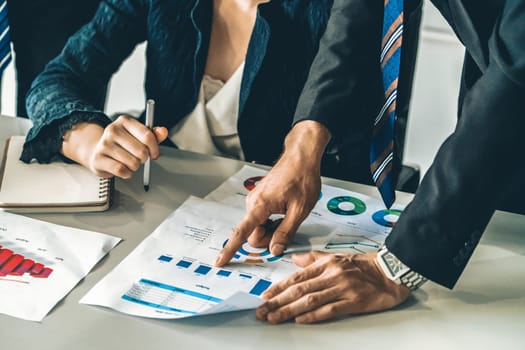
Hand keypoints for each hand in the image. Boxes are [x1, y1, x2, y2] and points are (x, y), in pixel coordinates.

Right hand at [61, 115, 167, 177]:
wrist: (98, 151)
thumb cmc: (122, 144)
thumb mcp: (138, 136)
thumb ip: (154, 135)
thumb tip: (164, 131)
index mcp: (125, 121)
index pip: (148, 136)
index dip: (155, 148)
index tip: (154, 154)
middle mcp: (113, 130)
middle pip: (142, 151)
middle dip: (144, 159)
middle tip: (138, 158)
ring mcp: (104, 144)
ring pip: (133, 162)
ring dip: (135, 166)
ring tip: (129, 162)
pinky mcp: (98, 158)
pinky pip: (121, 170)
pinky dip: (127, 173)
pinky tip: (124, 169)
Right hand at [215, 121, 331, 265]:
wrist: (301, 158)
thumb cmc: (302, 178)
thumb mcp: (300, 210)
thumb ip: (286, 232)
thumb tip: (274, 250)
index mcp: (260, 206)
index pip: (241, 233)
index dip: (230, 250)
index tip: (219, 262)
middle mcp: (253, 203)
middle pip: (254, 235)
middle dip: (269, 238)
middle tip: (288, 227)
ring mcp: (256, 200)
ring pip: (259, 227)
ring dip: (272, 229)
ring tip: (289, 214)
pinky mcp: (260, 199)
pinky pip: (261, 218)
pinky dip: (272, 221)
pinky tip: (284, 211)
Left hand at [256, 251, 410, 323]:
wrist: (389, 272)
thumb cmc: (362, 266)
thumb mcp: (335, 257)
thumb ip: (313, 258)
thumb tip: (294, 258)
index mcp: (326, 264)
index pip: (297, 277)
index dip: (278, 288)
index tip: (265, 296)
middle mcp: (331, 275)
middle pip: (299, 290)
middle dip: (277, 302)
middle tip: (262, 311)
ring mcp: (342, 288)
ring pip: (310, 300)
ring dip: (289, 310)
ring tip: (274, 318)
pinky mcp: (353, 301)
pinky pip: (329, 310)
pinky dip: (313, 316)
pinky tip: (300, 320)